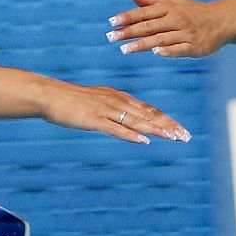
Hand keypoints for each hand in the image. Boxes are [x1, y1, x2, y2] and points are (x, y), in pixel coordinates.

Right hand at [42, 80, 190, 143]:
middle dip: (168, 126)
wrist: (50, 95)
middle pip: (147, 115)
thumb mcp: (98, 102)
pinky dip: (130, 134)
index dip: (166, 120)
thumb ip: (114, 111)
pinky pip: (115, 128)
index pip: (149, 110)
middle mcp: (116, 101)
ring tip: (173, 137)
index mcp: (119, 97)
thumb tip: (126, 122)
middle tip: (186, 136)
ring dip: (156, 129)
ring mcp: (106, 110)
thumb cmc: (72, 100)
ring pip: (136, 121)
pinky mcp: (94, 119)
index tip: (181, 130)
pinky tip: (143, 140)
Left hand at [107, 0, 229, 57]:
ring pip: (160, 38)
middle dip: (128, 32)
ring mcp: (186, 33)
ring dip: (142, 44)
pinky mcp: (195, 47)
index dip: (127, 17)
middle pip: (149, 26)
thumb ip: (153, 1)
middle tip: (111, 37)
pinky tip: (155, 52)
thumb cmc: (193, 10)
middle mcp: (176, 19)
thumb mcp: (174, 1)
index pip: (144, 12)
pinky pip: (179, 49)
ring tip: (125, 49)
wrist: (221, 21)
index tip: (111, 22)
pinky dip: (168, 50)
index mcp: (169, 8)